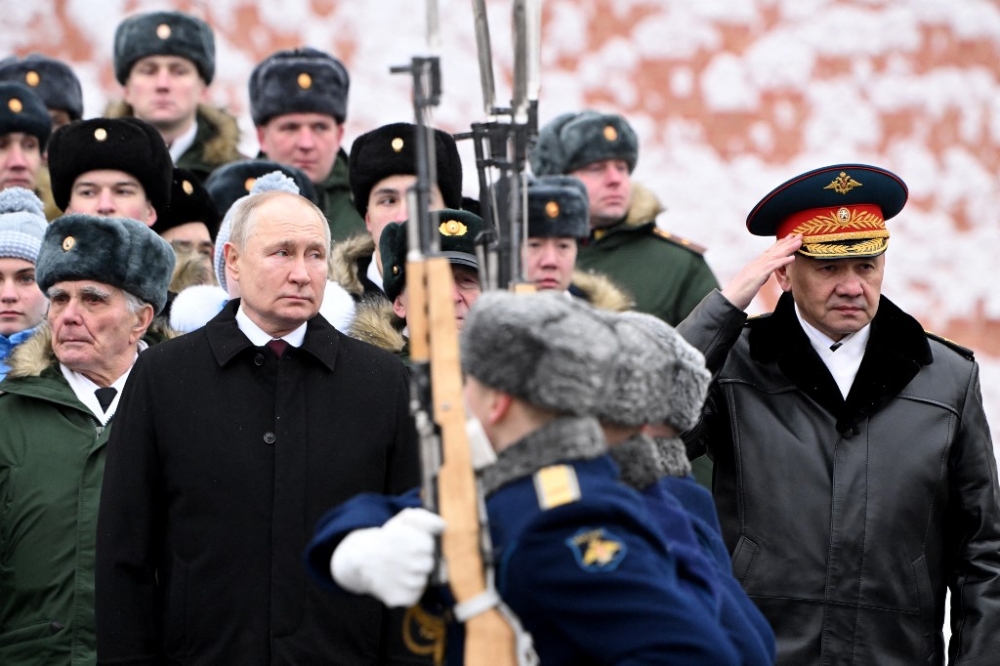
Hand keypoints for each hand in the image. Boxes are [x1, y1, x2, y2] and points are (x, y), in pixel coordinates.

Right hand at [330, 508, 445, 606]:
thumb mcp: (404, 519)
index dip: (423, 544)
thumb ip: (426, 518)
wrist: (361, 559)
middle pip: (430, 565)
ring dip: (415, 576)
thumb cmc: (388, 538)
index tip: (412, 544)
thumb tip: (442, 526)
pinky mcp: (402, 599)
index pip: (432, 547)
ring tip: (400, 569)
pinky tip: (397, 581)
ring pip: (423, 581)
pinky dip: (408, 590)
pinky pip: (415, 595)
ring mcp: (407, 584)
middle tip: (406, 558)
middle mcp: (413, 565)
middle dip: (421, 560)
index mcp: (416, 544)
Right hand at [721, 234, 801, 310]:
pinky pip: (773, 266)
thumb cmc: (739, 293)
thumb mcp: (751, 281)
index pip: (770, 251)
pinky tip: (792, 258)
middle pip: (774, 250)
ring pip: (775, 255)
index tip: (790, 238)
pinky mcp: (758, 275)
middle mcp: (756, 263)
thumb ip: (758, 276)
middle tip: (799, 235)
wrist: (730, 299)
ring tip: (799, 242)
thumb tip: (763, 275)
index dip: (780, 244)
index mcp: (755, 264)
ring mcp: (757, 268)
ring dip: (788, 248)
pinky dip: (783, 261)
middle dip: (787, 242)